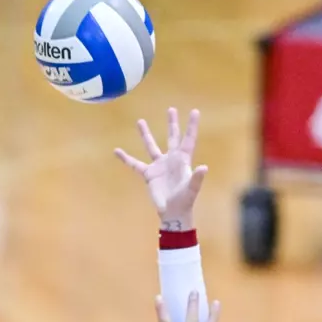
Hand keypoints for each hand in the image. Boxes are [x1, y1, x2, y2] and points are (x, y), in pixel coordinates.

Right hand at [115, 107, 208, 229]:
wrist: (173, 213)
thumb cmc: (185, 201)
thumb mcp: (192, 189)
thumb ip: (197, 178)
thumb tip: (204, 167)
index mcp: (183, 160)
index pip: (188, 139)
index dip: (192, 126)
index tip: (195, 111)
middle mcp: (171, 159)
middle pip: (172, 137)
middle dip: (172, 123)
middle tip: (171, 109)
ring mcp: (159, 166)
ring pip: (151, 146)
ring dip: (146, 134)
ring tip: (140, 121)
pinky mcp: (148, 174)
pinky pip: (134, 164)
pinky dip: (125, 158)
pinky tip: (116, 150)